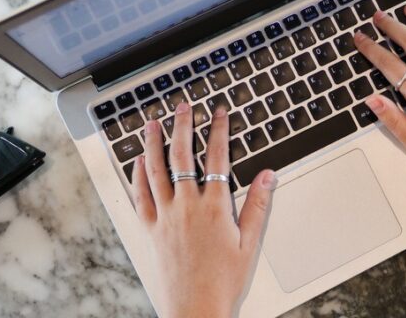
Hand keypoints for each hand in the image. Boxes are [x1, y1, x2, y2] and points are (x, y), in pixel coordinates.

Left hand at [130, 103, 275, 317]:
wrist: (195, 307)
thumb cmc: (223, 280)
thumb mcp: (249, 242)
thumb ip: (257, 205)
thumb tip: (267, 175)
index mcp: (214, 207)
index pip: (216, 157)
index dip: (218, 130)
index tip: (218, 112)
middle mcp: (187, 206)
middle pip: (182, 156)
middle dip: (183, 127)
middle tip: (183, 107)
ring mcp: (166, 216)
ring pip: (156, 171)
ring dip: (154, 143)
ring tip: (152, 123)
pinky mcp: (151, 229)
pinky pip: (141, 196)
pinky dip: (138, 175)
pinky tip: (139, 161)